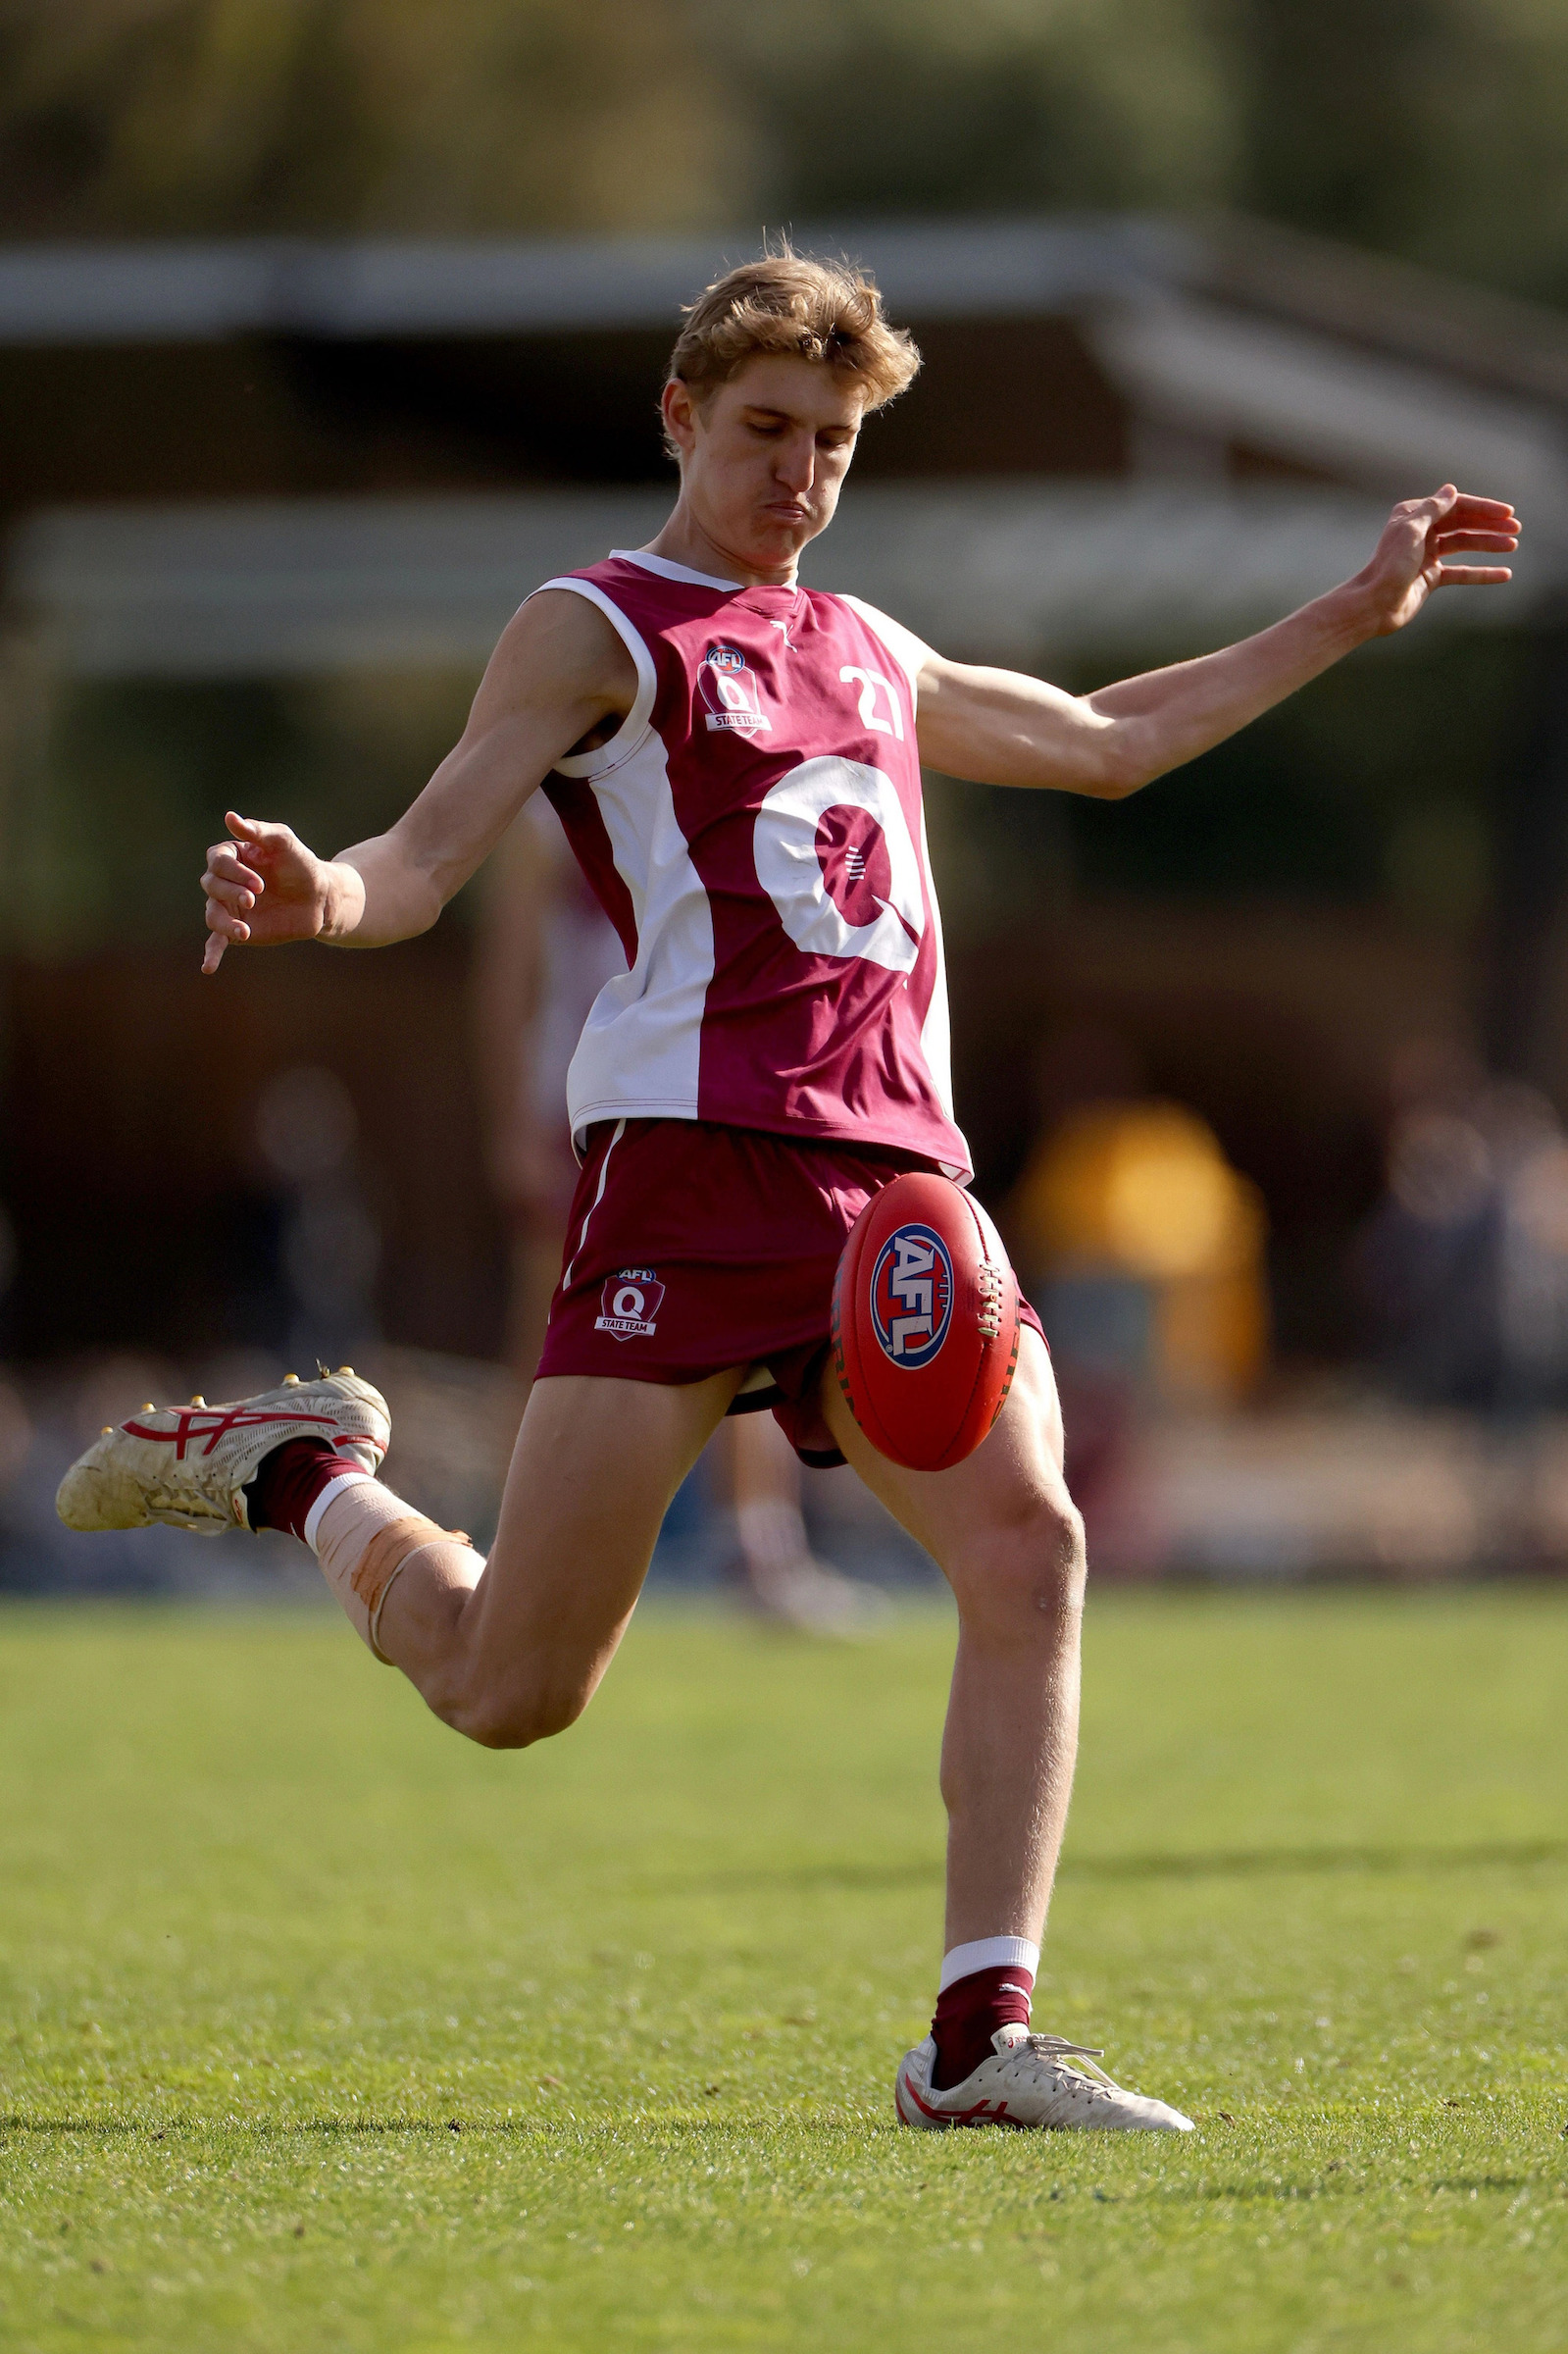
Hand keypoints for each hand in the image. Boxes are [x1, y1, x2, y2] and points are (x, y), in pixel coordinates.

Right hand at [200, 811, 333, 974]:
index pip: (217, 860)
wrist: (320, 897)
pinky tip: (208, 967)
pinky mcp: (239, 929)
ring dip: (225, 922)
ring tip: (244, 930)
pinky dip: (212, 953)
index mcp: (232, 857)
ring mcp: (230, 907)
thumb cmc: (301, 864)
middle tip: (257, 896)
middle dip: (231, 891)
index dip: (233, 871)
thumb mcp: (284, 842)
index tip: (259, 881)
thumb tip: (229, 817)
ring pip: (212, 914)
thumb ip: (258, 831)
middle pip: (211, 885)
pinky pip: (218, 941)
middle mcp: (226, 881)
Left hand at [1356, 486, 1518, 636]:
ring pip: (1464, 545)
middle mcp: (1421, 532)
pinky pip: (1461, 572)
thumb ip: (1433, 509)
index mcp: (1414, 516)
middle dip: (1489, 525)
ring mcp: (1427, 555)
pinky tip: (1504, 574)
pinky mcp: (1431, 577)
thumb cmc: (1389, 566)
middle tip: (1516, 529)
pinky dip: (1481, 573)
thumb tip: (1452, 489)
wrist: (1374, 605)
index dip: (1483, 509)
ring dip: (1488, 545)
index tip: (1507, 513)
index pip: (1455, 506)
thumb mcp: (1411, 531)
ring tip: (1512, 546)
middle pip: (1462, 523)